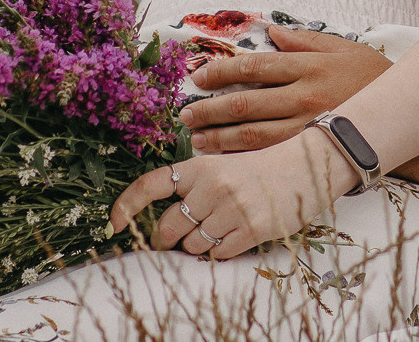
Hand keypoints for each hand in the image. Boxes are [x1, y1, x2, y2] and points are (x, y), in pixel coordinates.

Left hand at [108, 129, 359, 259]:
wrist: (304, 166)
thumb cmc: (258, 168)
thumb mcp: (221, 164)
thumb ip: (191, 186)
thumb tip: (160, 223)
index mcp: (200, 165)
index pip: (150, 185)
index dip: (126, 207)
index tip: (114, 225)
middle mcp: (212, 186)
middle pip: (167, 229)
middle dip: (167, 239)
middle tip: (177, 237)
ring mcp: (231, 209)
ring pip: (192, 246)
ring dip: (198, 245)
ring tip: (219, 227)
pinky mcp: (251, 229)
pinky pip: (217, 255)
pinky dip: (220, 251)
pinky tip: (236, 234)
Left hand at [179, 26, 392, 152]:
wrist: (404, 112)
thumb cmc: (370, 75)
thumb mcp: (340, 47)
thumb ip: (303, 40)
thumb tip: (272, 33)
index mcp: (307, 66)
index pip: (254, 68)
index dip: (221, 74)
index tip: (198, 79)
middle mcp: (304, 97)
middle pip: (246, 105)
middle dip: (210, 111)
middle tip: (186, 116)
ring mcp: (308, 127)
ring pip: (254, 136)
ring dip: (220, 139)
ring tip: (198, 141)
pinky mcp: (313, 150)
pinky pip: (272, 155)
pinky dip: (245, 158)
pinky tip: (227, 159)